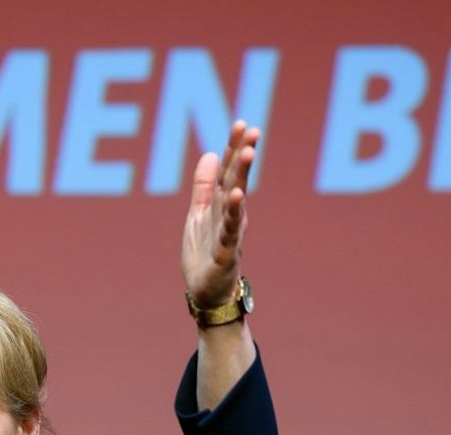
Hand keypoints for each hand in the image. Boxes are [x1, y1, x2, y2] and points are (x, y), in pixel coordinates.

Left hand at [181, 120, 258, 309]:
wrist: (206, 294)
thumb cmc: (204, 255)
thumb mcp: (198, 215)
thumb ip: (203, 187)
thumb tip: (209, 153)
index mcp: (222, 205)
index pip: (229, 171)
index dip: (233, 148)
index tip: (241, 123)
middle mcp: (230, 215)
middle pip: (237, 179)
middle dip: (243, 154)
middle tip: (253, 130)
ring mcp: (229, 232)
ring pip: (236, 199)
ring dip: (242, 176)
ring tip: (248, 153)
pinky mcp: (225, 251)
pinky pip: (229, 228)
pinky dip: (232, 211)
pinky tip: (236, 195)